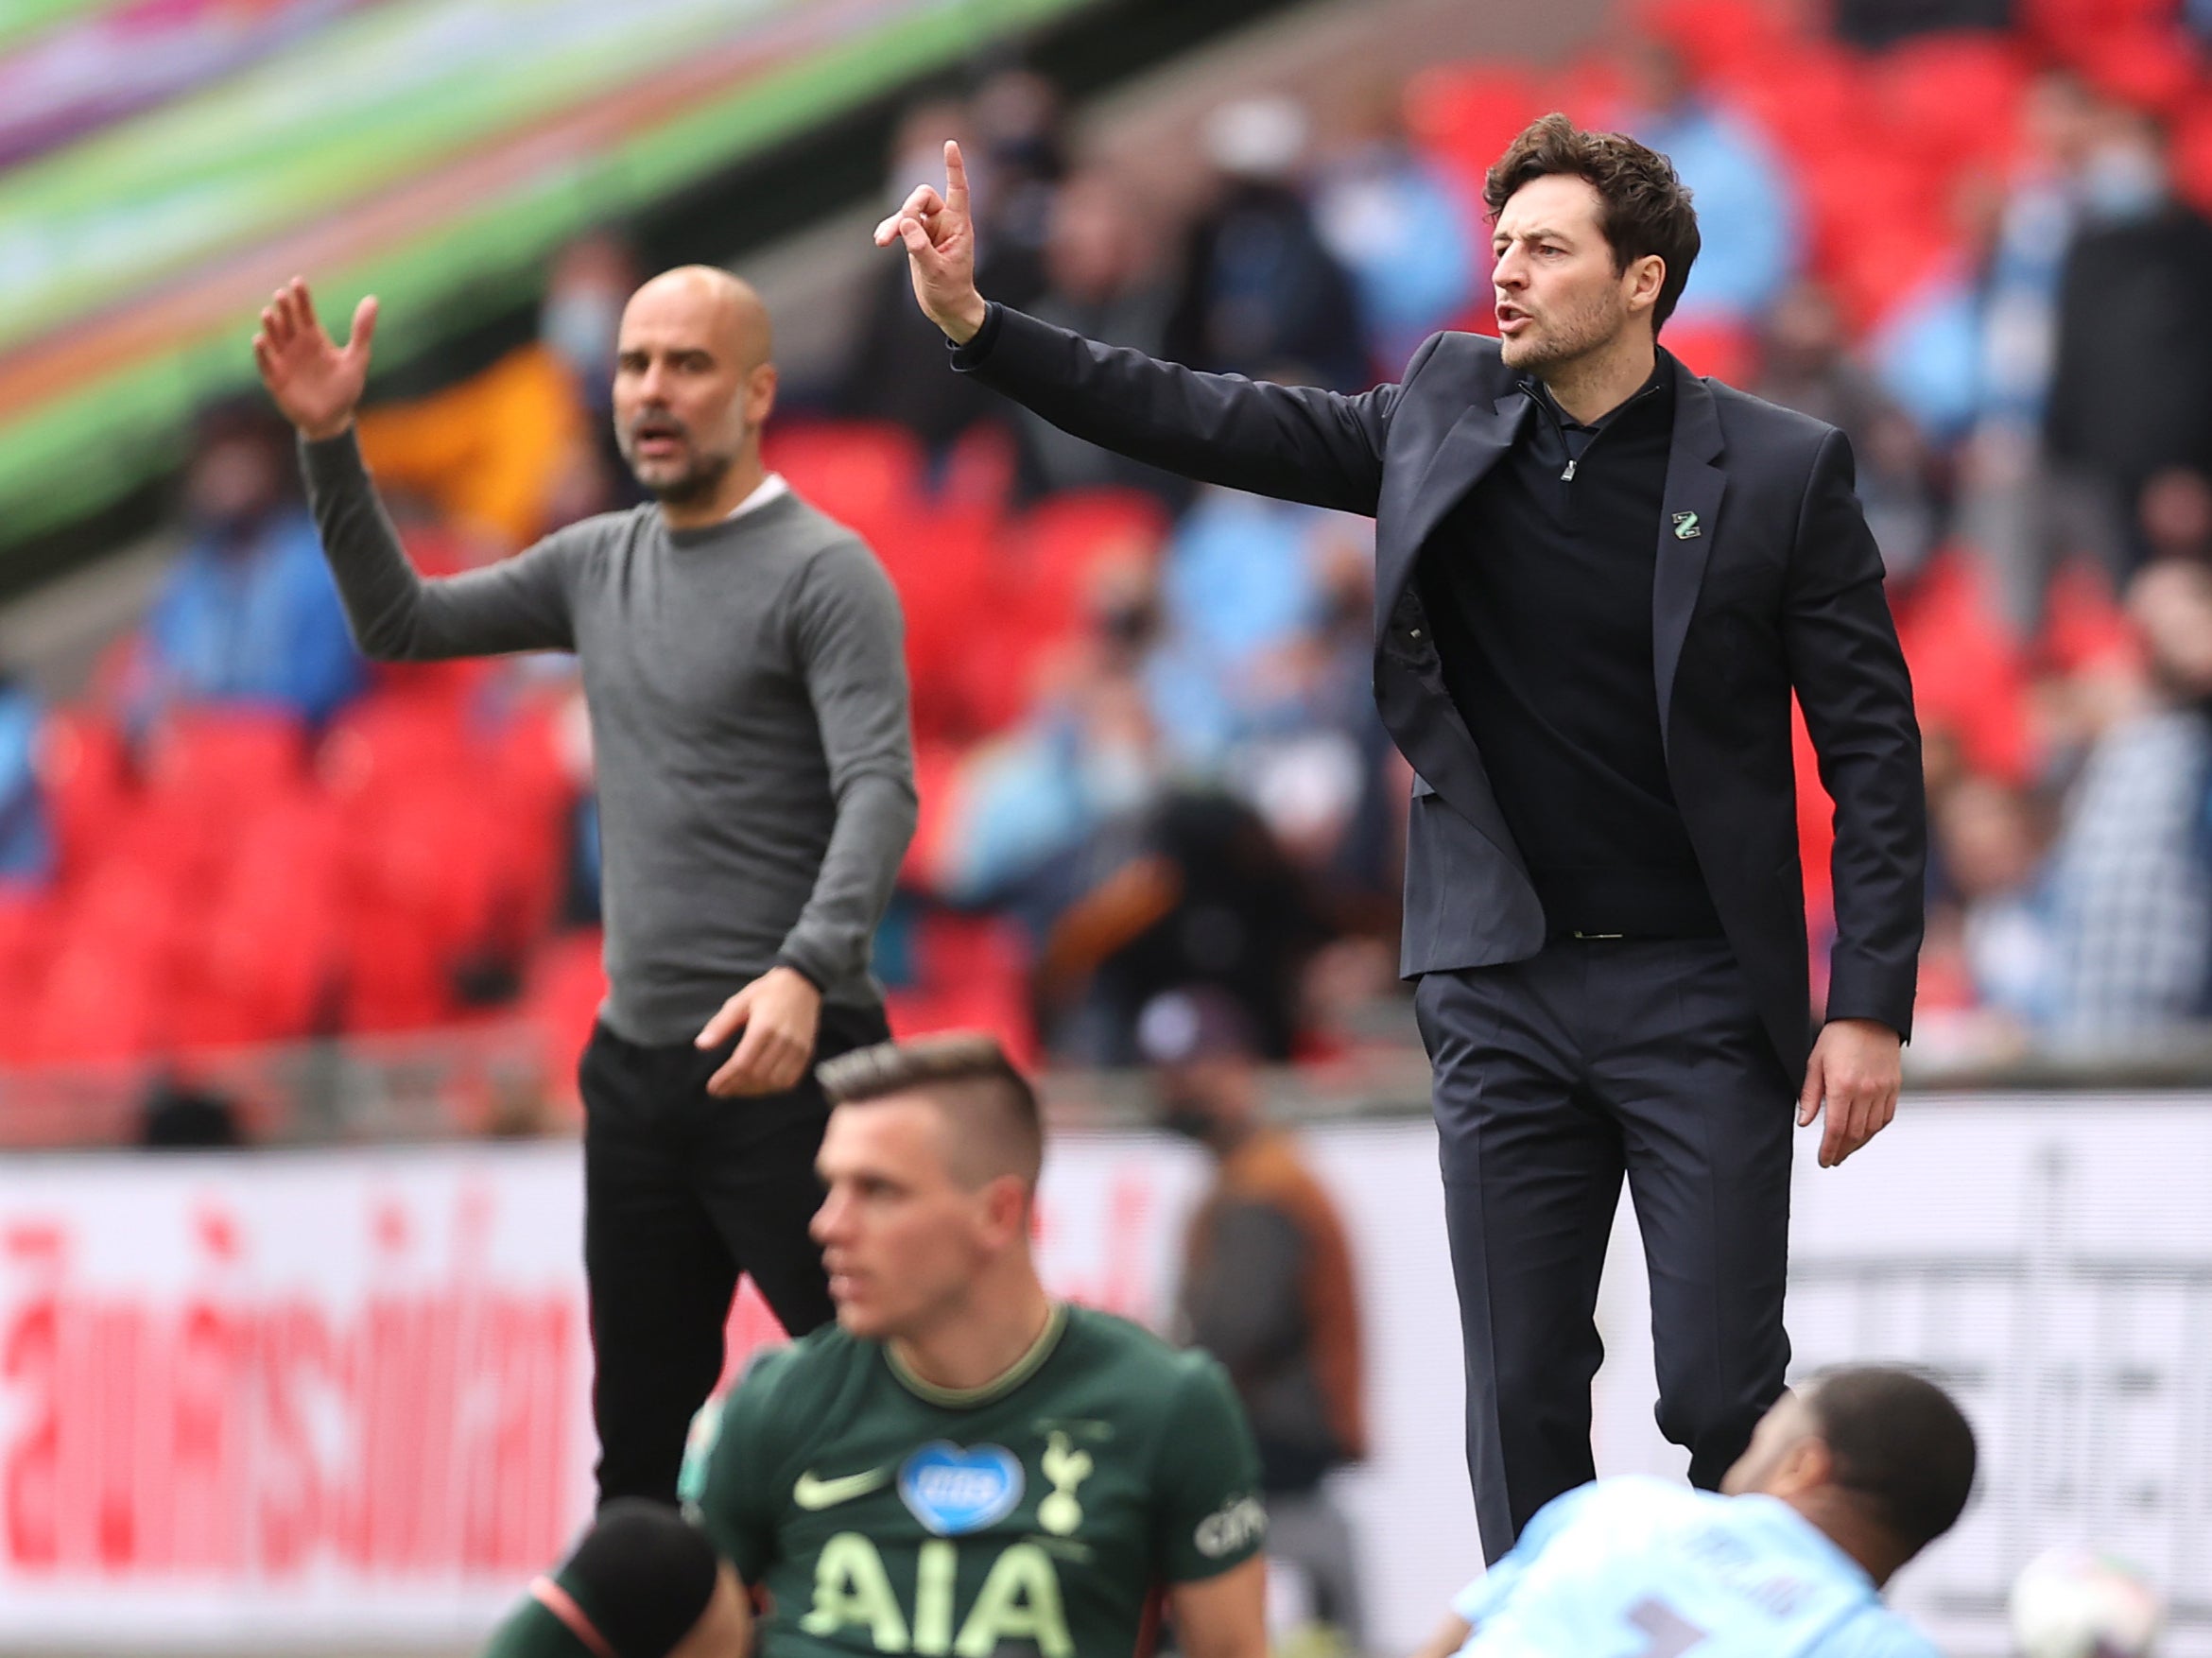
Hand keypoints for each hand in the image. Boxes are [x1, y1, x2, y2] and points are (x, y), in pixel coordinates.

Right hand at [252, 277, 377, 440]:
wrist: (333, 420)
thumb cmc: (345, 388)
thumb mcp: (357, 358)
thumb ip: (362, 330)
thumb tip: (373, 299)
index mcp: (315, 338)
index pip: (305, 313)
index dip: (301, 298)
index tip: (298, 282)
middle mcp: (296, 345)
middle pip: (288, 322)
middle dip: (284, 309)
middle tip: (282, 295)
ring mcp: (284, 361)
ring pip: (274, 338)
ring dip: (270, 326)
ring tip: (268, 313)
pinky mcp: (276, 379)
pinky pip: (266, 363)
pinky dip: (262, 352)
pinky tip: (260, 340)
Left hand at [697, 967, 822, 1097]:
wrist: (802, 984)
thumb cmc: (768, 992)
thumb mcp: (739, 1002)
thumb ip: (720, 1025)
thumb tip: (701, 1045)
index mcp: (764, 1027)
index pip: (743, 1063)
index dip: (726, 1079)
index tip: (713, 1087)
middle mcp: (784, 1040)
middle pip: (758, 1076)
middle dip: (736, 1087)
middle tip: (721, 1090)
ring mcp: (798, 1048)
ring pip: (775, 1082)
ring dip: (754, 1091)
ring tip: (737, 1089)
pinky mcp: (807, 1053)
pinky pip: (790, 1080)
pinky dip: (773, 1088)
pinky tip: (759, 1085)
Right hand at [871, 139, 986, 343]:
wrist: (948, 309)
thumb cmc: (951, 292)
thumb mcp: (937, 272)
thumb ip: (921, 248)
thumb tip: (906, 224)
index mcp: (959, 226)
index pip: (958, 190)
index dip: (954, 167)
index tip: (950, 144)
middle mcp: (945, 223)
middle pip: (923, 196)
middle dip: (909, 208)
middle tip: (900, 229)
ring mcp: (930, 230)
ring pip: (908, 211)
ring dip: (893, 223)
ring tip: (881, 241)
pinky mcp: (917, 239)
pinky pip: (900, 225)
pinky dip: (890, 230)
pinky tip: (880, 241)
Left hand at [1798, 1017, 1901, 1167]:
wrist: (1870, 1017)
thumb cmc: (1837, 1037)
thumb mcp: (1815, 1063)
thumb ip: (1810, 1095)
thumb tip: (1805, 1123)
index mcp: (1842, 1086)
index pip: (1836, 1129)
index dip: (1829, 1149)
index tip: (1823, 1160)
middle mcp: (1866, 1091)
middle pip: (1855, 1134)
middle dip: (1842, 1150)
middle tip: (1832, 1159)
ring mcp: (1883, 1090)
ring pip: (1872, 1129)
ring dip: (1859, 1144)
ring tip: (1845, 1150)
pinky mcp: (1894, 1087)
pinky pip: (1886, 1117)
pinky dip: (1875, 1130)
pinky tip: (1864, 1134)